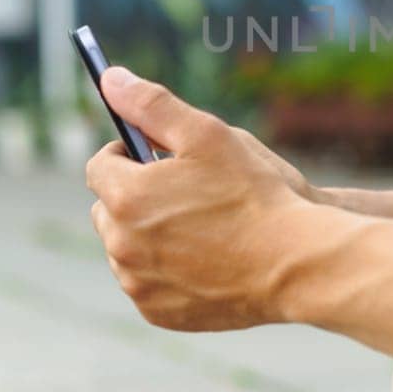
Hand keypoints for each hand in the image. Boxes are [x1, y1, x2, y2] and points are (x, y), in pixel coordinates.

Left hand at [85, 66, 311, 331]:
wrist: (293, 264)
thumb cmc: (255, 193)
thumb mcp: (208, 135)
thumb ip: (153, 104)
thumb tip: (110, 78)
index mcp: (126, 196)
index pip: (99, 166)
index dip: (125, 155)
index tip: (154, 155)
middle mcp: (121, 244)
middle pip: (106, 210)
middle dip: (133, 196)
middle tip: (180, 191)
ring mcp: (138, 284)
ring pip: (125, 249)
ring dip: (146, 235)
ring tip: (196, 226)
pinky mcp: (158, 313)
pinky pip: (146, 284)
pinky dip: (164, 272)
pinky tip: (203, 259)